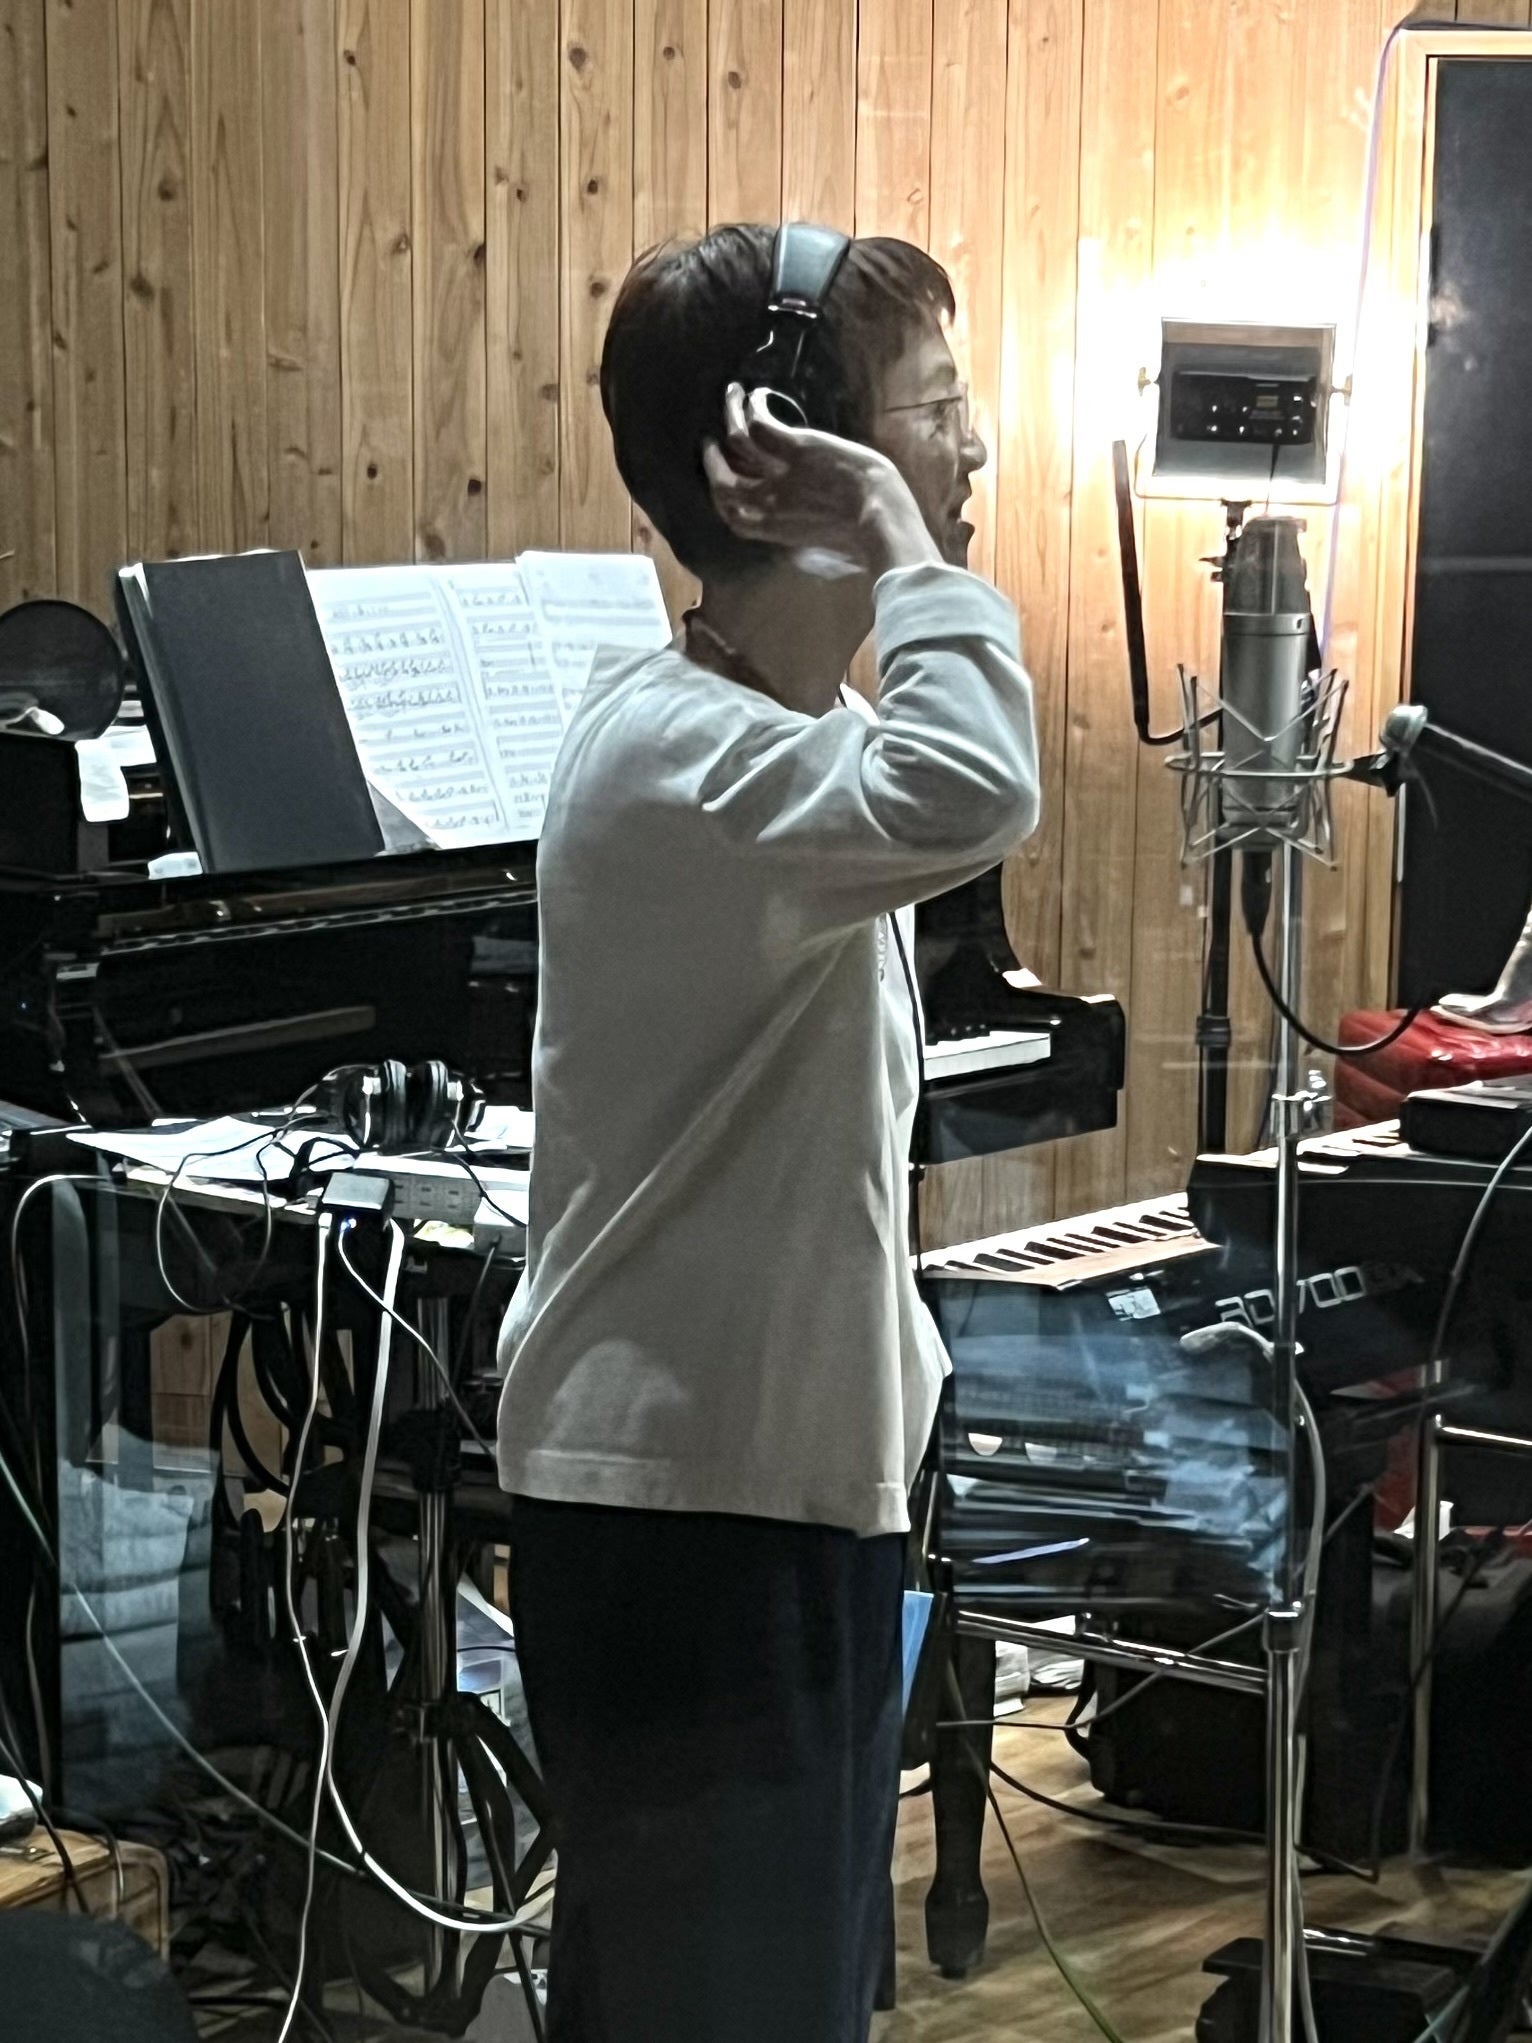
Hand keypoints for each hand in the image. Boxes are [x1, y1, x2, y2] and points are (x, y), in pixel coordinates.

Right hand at [702, 384, 940, 576]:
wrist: (880, 518)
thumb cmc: (860, 538)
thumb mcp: (821, 548)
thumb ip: (801, 542)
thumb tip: (803, 548)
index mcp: (772, 530)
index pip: (731, 514)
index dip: (718, 494)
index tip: (718, 478)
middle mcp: (768, 502)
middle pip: (722, 480)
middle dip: (711, 459)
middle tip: (710, 440)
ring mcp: (780, 474)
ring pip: (736, 440)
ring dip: (730, 414)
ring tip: (732, 397)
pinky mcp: (797, 449)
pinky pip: (761, 424)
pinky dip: (755, 406)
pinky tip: (759, 395)